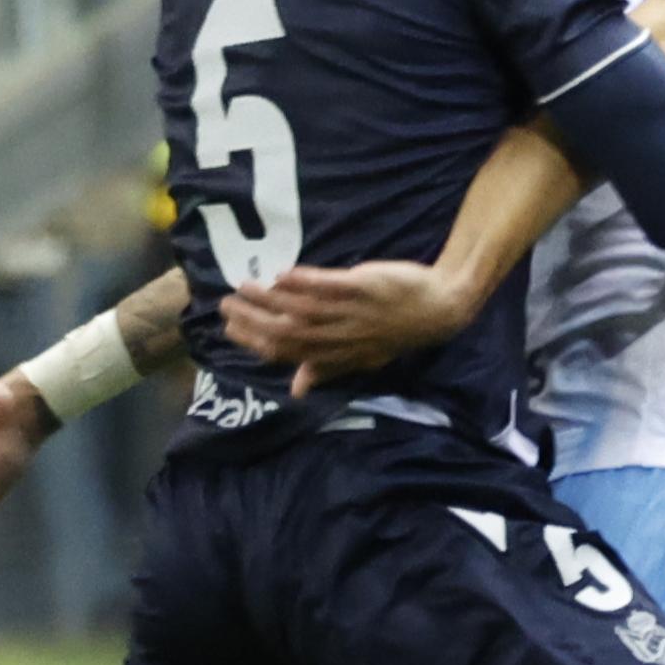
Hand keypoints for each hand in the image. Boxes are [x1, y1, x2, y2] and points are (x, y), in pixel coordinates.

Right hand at [219, 261, 468, 396]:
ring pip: (301, 309)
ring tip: (244, 285)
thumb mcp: (362, 358)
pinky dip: (304, 282)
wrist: (439, 308)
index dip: (255, 343)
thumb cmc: (395, 330)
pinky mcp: (364, 288)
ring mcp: (352, 313)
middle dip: (252, 320)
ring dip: (268, 298)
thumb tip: (297, 389)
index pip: (286, 353)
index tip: (229, 329)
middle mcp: (339, 337)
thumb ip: (327, 369)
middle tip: (226, 304)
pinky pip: (330, 287)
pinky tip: (282, 275)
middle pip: (287, 332)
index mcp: (335, 354)